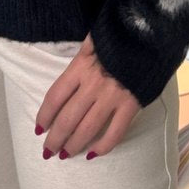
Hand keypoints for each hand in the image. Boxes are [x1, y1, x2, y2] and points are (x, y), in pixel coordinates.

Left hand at [35, 33, 139, 160]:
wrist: (150, 33)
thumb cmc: (118, 33)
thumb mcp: (92, 38)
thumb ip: (81, 54)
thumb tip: (71, 67)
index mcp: (80, 66)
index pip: (54, 97)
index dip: (44, 115)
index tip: (39, 128)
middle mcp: (92, 85)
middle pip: (67, 119)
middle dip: (55, 138)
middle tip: (49, 151)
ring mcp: (112, 97)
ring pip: (87, 129)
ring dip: (73, 145)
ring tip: (65, 155)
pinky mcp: (131, 105)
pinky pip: (115, 133)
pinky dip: (103, 147)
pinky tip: (93, 154)